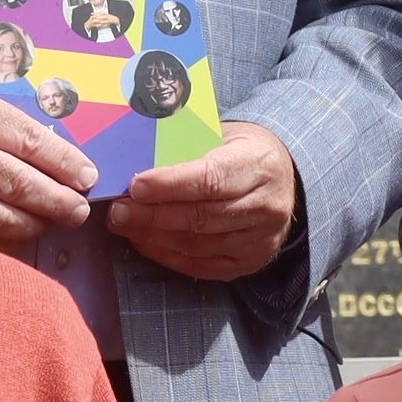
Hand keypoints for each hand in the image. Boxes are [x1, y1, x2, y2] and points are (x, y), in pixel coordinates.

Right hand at [0, 79, 96, 250]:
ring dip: (35, 225)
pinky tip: (18, 235)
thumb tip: (59, 158)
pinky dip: (3, 241)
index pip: (31, 142)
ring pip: (0, 219)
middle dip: (59, 202)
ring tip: (52, 222)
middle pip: (20, 185)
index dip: (67, 164)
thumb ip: (7, 127)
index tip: (87, 178)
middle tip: (78, 210)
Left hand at [113, 125, 301, 280]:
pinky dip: (168, 256)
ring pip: (199, 243)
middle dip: (153, 215)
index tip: (136, 186)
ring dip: (154, 236)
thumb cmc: (241, 151)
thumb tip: (133, 157)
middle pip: (202, 216)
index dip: (170, 185)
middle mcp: (268, 205)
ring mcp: (262, 238)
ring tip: (124, 224)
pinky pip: (202, 266)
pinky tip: (144, 242)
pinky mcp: (251, 261)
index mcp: (260, 165)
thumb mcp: (222, 135)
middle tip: (118, 210)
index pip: (211, 179)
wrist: (283, 176)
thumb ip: (186, 148)